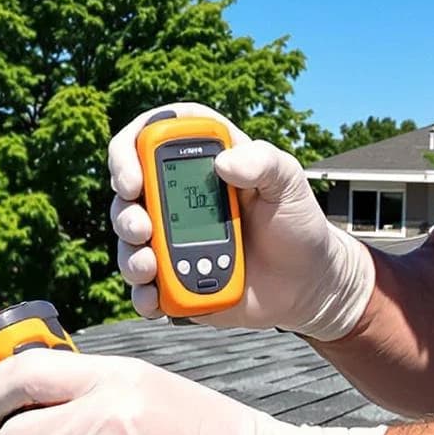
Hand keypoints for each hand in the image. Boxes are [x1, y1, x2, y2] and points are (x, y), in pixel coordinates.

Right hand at [107, 103, 375, 338]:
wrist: (309, 284)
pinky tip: (153, 297)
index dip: (129, 150)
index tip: (133, 177)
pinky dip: (141, 293)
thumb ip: (265, 162)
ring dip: (129, 254)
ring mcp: (173, 239)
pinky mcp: (175, 278)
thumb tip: (225, 162)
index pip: (150, 137)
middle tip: (141, 229)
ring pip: (129, 241)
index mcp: (203, 161)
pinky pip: (143, 286)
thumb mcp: (290, 183)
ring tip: (150, 266)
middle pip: (128, 193)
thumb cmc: (299, 224)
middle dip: (124, 211)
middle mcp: (179, 197)